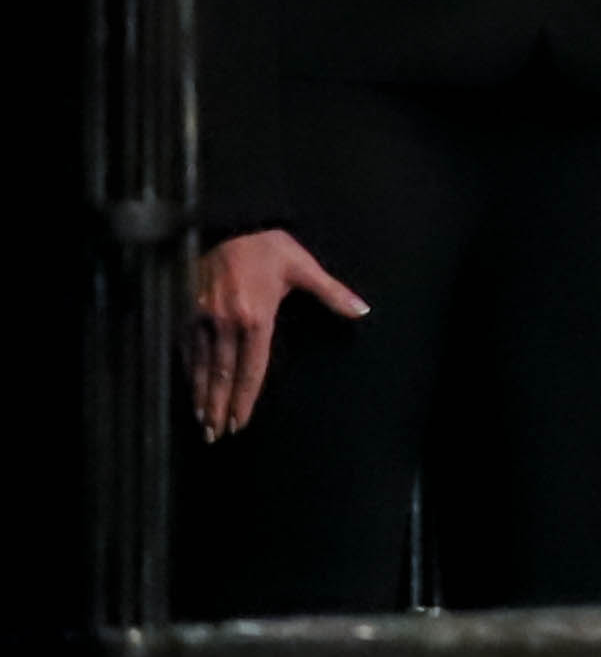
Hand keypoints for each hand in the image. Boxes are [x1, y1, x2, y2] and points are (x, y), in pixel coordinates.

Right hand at [192, 230, 365, 440]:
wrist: (229, 222)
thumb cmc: (269, 247)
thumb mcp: (304, 267)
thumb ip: (332, 293)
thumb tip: (362, 311)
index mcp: (256, 317)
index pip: (251, 368)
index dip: (244, 398)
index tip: (240, 421)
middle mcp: (225, 322)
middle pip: (223, 374)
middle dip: (219, 406)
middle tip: (215, 434)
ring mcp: (200, 317)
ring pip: (200, 365)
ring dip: (200, 395)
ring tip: (201, 421)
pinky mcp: (183, 310)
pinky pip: (184, 348)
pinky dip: (186, 372)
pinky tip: (189, 388)